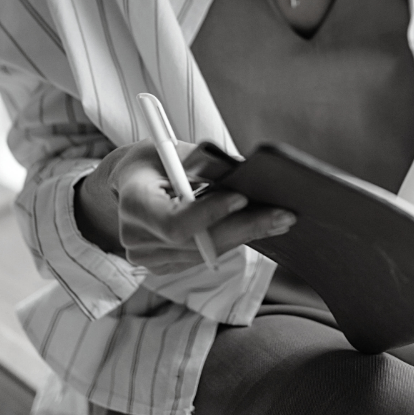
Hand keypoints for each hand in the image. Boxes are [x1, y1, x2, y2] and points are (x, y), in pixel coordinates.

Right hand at [75, 140, 295, 274]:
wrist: (131, 183)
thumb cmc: (154, 160)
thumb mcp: (174, 149)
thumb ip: (204, 163)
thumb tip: (247, 172)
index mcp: (134, 203)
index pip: (175, 222)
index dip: (210, 214)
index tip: (242, 197)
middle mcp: (137, 238)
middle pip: (198, 243)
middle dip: (243, 228)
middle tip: (282, 215)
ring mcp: (150, 258)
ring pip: (207, 252)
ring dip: (245, 235)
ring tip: (278, 218)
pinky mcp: (166, 265)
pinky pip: (205, 256)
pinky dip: (232, 240)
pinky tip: (257, 227)